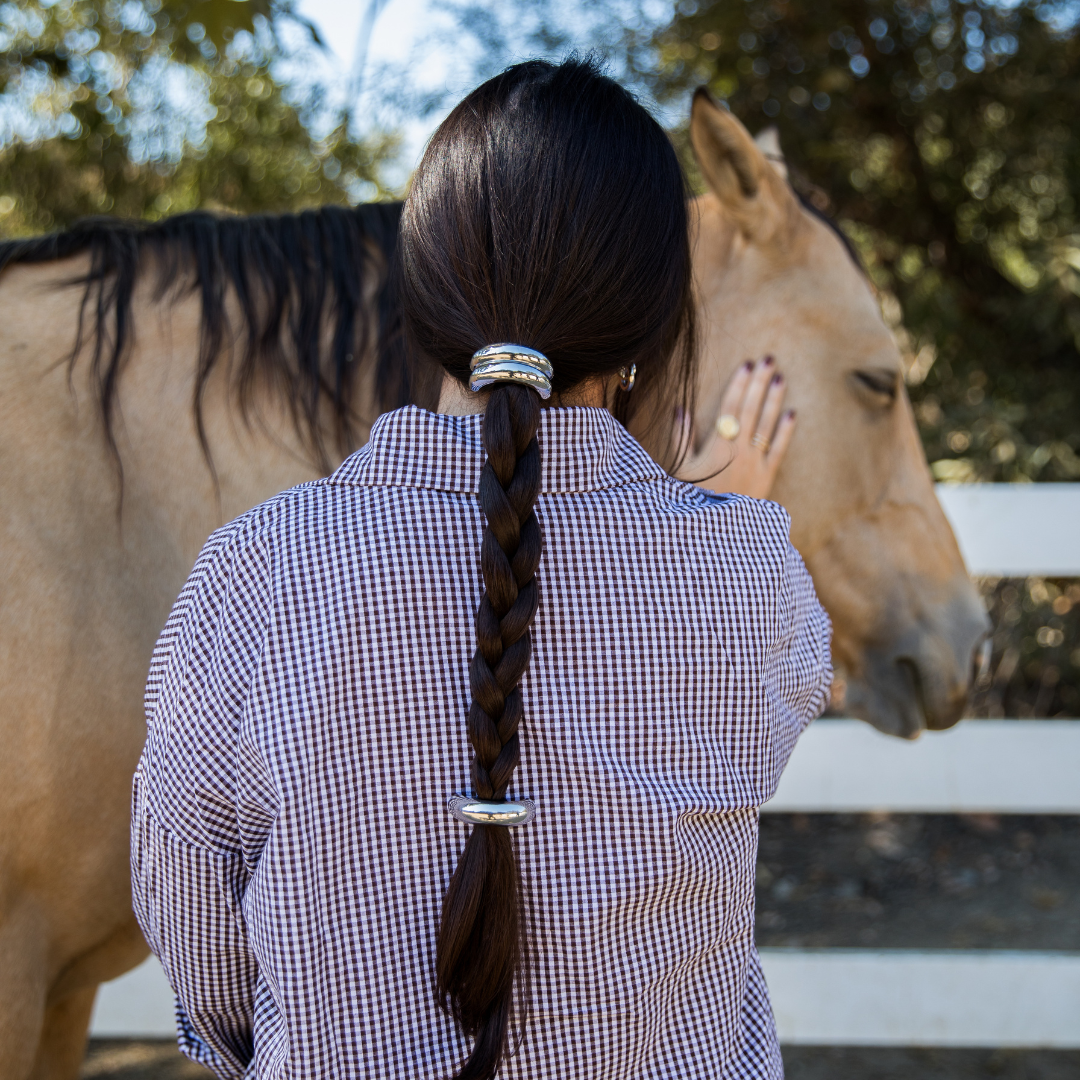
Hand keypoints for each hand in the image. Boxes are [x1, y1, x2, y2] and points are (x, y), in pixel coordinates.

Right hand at [675, 356, 795, 499]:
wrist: (712, 530)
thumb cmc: (690, 498)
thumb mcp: (679, 467)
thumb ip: (681, 437)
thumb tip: (681, 409)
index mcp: (717, 445)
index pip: (730, 407)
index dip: (739, 385)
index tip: (746, 365)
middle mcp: (739, 449)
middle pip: (751, 409)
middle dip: (760, 383)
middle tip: (769, 360)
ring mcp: (755, 462)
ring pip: (767, 424)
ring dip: (775, 400)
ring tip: (781, 379)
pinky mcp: (765, 477)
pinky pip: (778, 450)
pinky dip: (786, 432)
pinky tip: (793, 414)